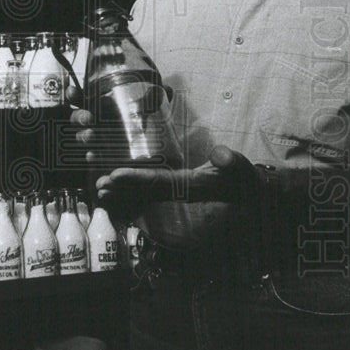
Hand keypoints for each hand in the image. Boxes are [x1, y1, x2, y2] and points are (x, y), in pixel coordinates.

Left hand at [70, 107, 260, 218]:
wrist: (250, 196)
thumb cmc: (245, 180)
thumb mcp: (243, 169)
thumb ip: (232, 162)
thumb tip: (219, 153)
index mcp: (192, 186)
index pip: (159, 183)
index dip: (136, 179)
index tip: (115, 175)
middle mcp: (180, 194)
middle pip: (144, 192)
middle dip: (121, 188)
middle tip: (98, 184)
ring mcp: (177, 195)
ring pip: (144, 195)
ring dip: (122, 192)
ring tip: (100, 187)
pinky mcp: (177, 192)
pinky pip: (150, 193)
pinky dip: (131, 191)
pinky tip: (116, 189)